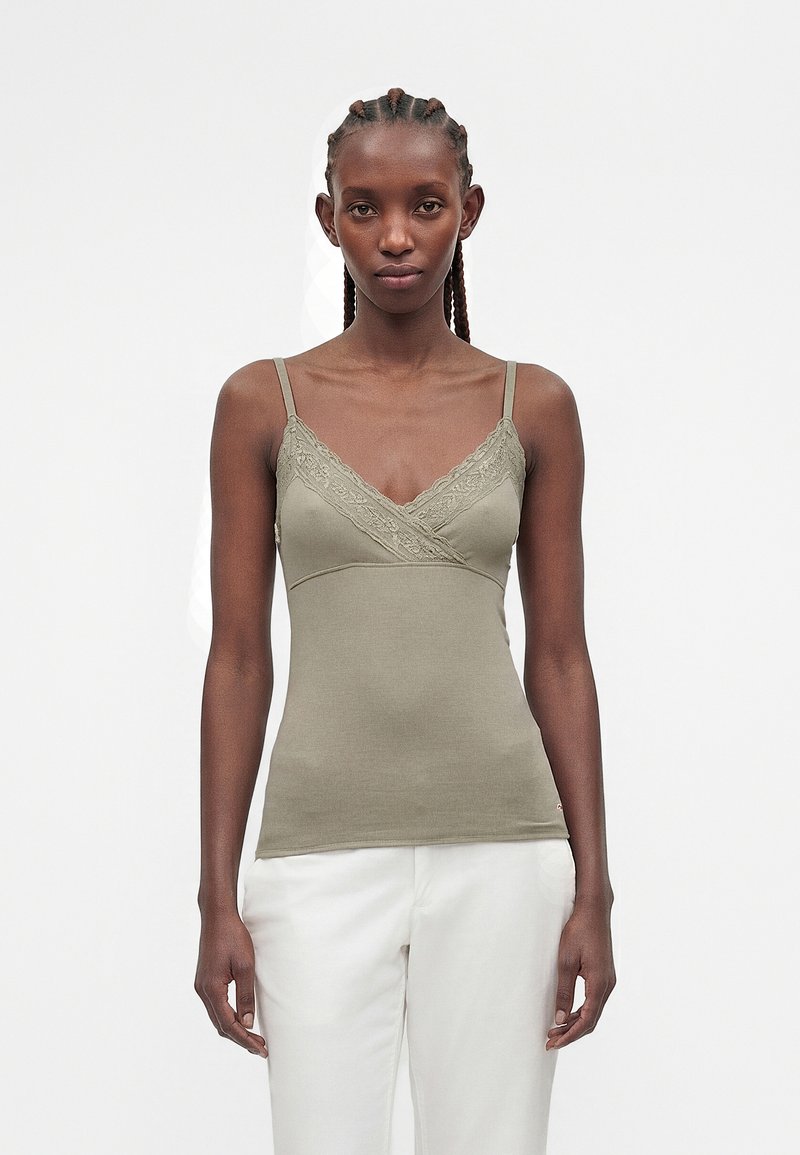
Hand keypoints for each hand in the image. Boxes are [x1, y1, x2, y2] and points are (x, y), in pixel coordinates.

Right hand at [195, 909, 268, 1058]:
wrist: (217, 916)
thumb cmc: (232, 937)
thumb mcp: (245, 966)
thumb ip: (246, 996)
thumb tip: (248, 1022)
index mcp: (211, 989)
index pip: (229, 1025)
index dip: (245, 1039)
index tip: (261, 1048)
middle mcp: (203, 991)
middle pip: (221, 1025)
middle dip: (241, 1038)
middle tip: (260, 1047)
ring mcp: (202, 986)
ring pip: (217, 1017)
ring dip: (234, 1029)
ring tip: (253, 1038)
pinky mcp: (205, 981)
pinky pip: (216, 1006)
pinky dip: (228, 1017)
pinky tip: (240, 1018)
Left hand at [545, 896, 615, 1050]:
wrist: (593, 910)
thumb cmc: (578, 931)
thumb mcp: (566, 961)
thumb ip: (564, 991)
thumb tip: (560, 1019)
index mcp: (599, 984)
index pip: (586, 1020)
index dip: (569, 1035)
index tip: (553, 1043)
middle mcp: (607, 985)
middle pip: (591, 1020)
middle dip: (571, 1033)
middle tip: (550, 1040)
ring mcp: (607, 980)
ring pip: (592, 1011)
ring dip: (575, 1023)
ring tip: (555, 1029)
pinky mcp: (604, 975)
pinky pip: (593, 1000)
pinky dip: (580, 1011)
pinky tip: (567, 1013)